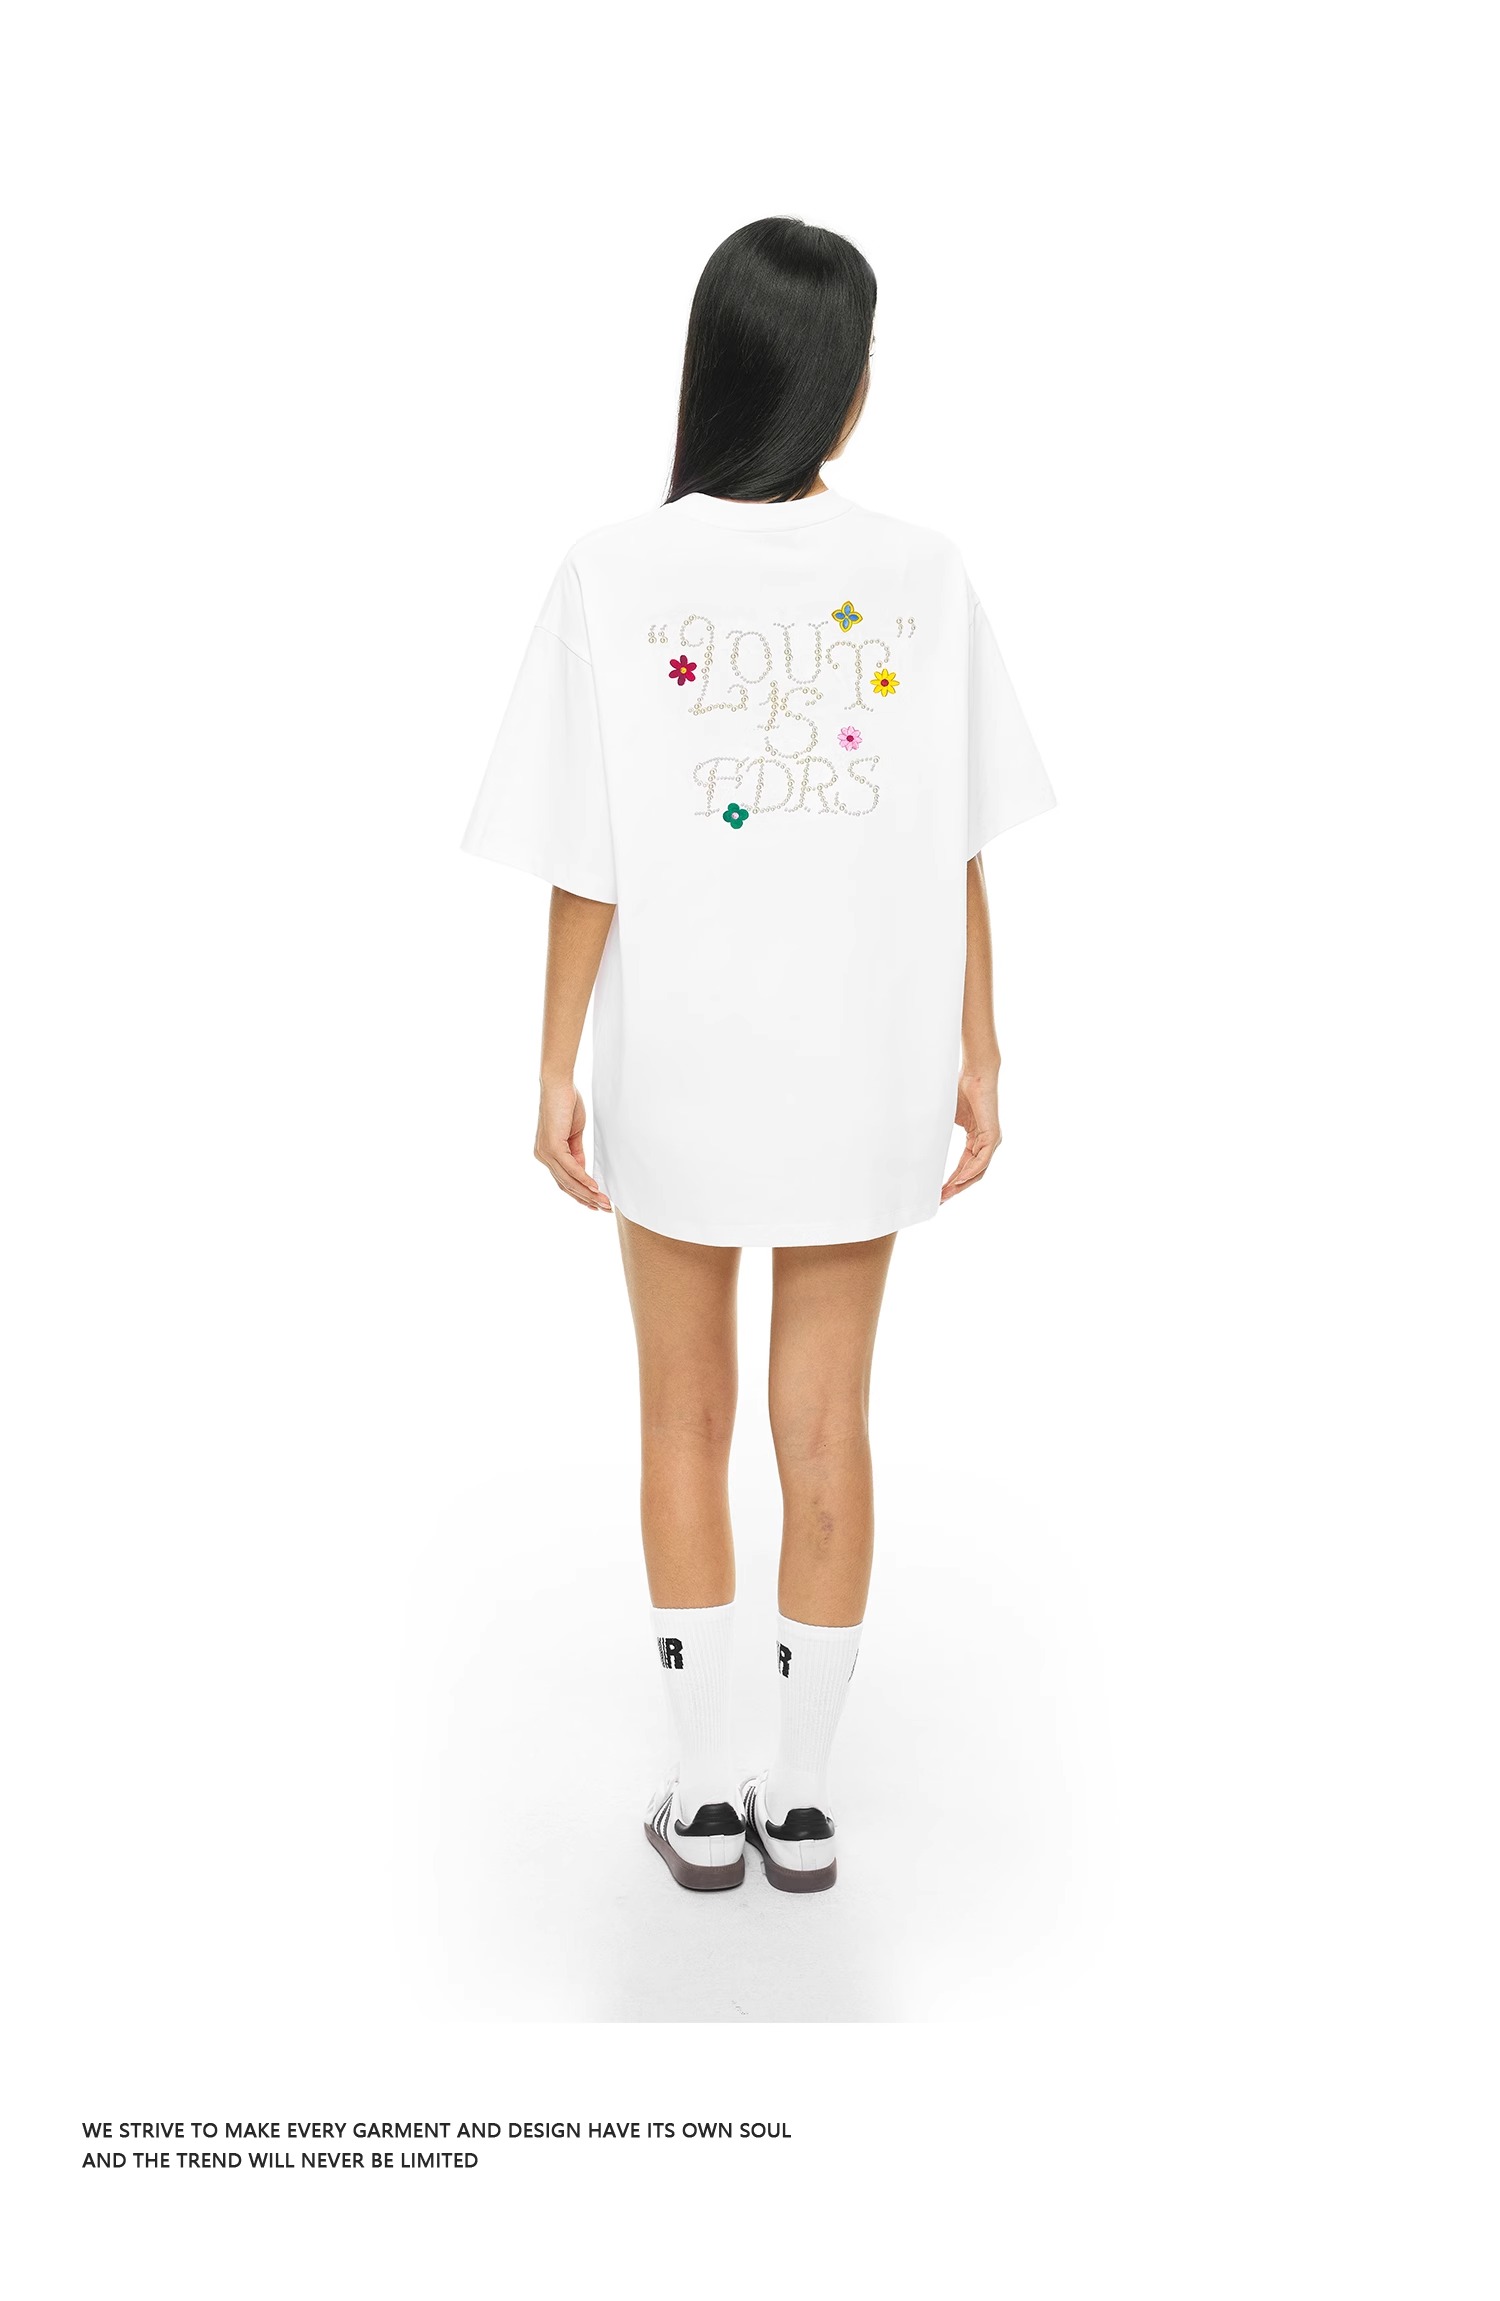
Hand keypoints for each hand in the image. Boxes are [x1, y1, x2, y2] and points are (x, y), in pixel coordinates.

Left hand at [534, 1079, 611, 1211]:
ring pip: (568, 1181)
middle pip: (566, 1185)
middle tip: (604, 1209)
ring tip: (604, 1203)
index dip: (580, 1194)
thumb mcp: (574, 1134)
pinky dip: (583, 1179)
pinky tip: (595, 1188)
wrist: (558, 1085)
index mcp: (547, 1154)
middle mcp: (543, 1156)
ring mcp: (545, 1153)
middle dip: (587, 1199)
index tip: (595, 1204)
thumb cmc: (566, 1104)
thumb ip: (576, 1153)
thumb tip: (582, 1172)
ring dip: (588, 1193)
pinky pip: (570, 1169)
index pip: (564, 1181)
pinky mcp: (552, 1147)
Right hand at [941, 1065, 1001, 1201]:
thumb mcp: (947, 1116)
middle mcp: (986, 1143)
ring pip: (977, 1171)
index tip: (938, 1191)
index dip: (952, 1180)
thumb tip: (919, 1138)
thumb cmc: (961, 1089)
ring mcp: (991, 1141)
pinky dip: (969, 1173)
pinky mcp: (992, 1137)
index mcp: (976, 1139)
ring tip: (945, 1195)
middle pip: (971, 1174)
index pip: (964, 1166)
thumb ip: (939, 1131)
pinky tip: (957, 1181)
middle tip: (939, 1199)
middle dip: (955, 1188)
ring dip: (961, 1185)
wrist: (975, 1074)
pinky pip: (981, 1162)